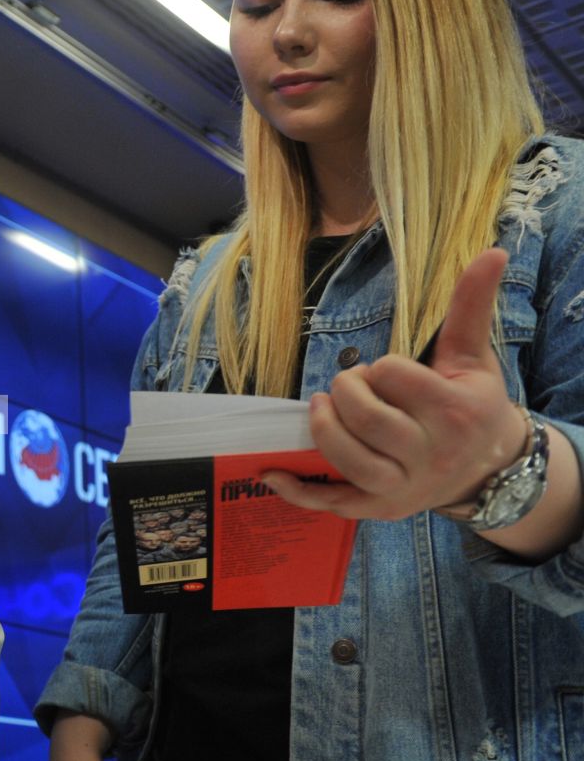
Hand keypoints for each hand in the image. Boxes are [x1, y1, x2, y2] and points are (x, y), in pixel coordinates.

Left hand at [265, 249, 524, 521]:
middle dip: (346, 391)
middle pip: (363, 416)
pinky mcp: (379, 509)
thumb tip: (490, 251)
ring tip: (323, 408)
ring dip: (321, 426)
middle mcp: (431, 453)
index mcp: (454, 410)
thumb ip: (471, 306)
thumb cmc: (471, 404)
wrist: (488, 469)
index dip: (380, 368)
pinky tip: (271, 472)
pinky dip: (297, 490)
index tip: (387, 373)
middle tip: (351, 386)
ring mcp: (403, 486)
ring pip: (345, 455)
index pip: (391, 375)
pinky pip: (331, 502)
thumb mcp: (472, 357)